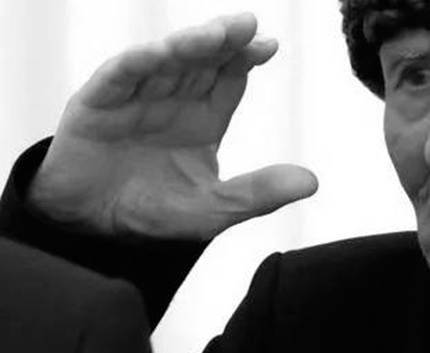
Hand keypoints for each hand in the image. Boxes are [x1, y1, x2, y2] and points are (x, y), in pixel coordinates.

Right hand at [28, 13, 318, 239]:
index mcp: (203, 117)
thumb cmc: (154, 212)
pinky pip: (118, 76)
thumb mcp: (215, 209)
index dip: (246, 59)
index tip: (269, 45)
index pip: (229, 77)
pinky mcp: (96, 104)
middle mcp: (171, 99)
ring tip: (214, 35)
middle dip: (223, 40)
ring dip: (187, 45)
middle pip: (201, 60)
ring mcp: (134, 97)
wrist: (94, 226)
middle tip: (247, 24)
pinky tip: (158, 53)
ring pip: (163, 61)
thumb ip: (259, 194)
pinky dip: (137, 63)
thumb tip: (312, 182)